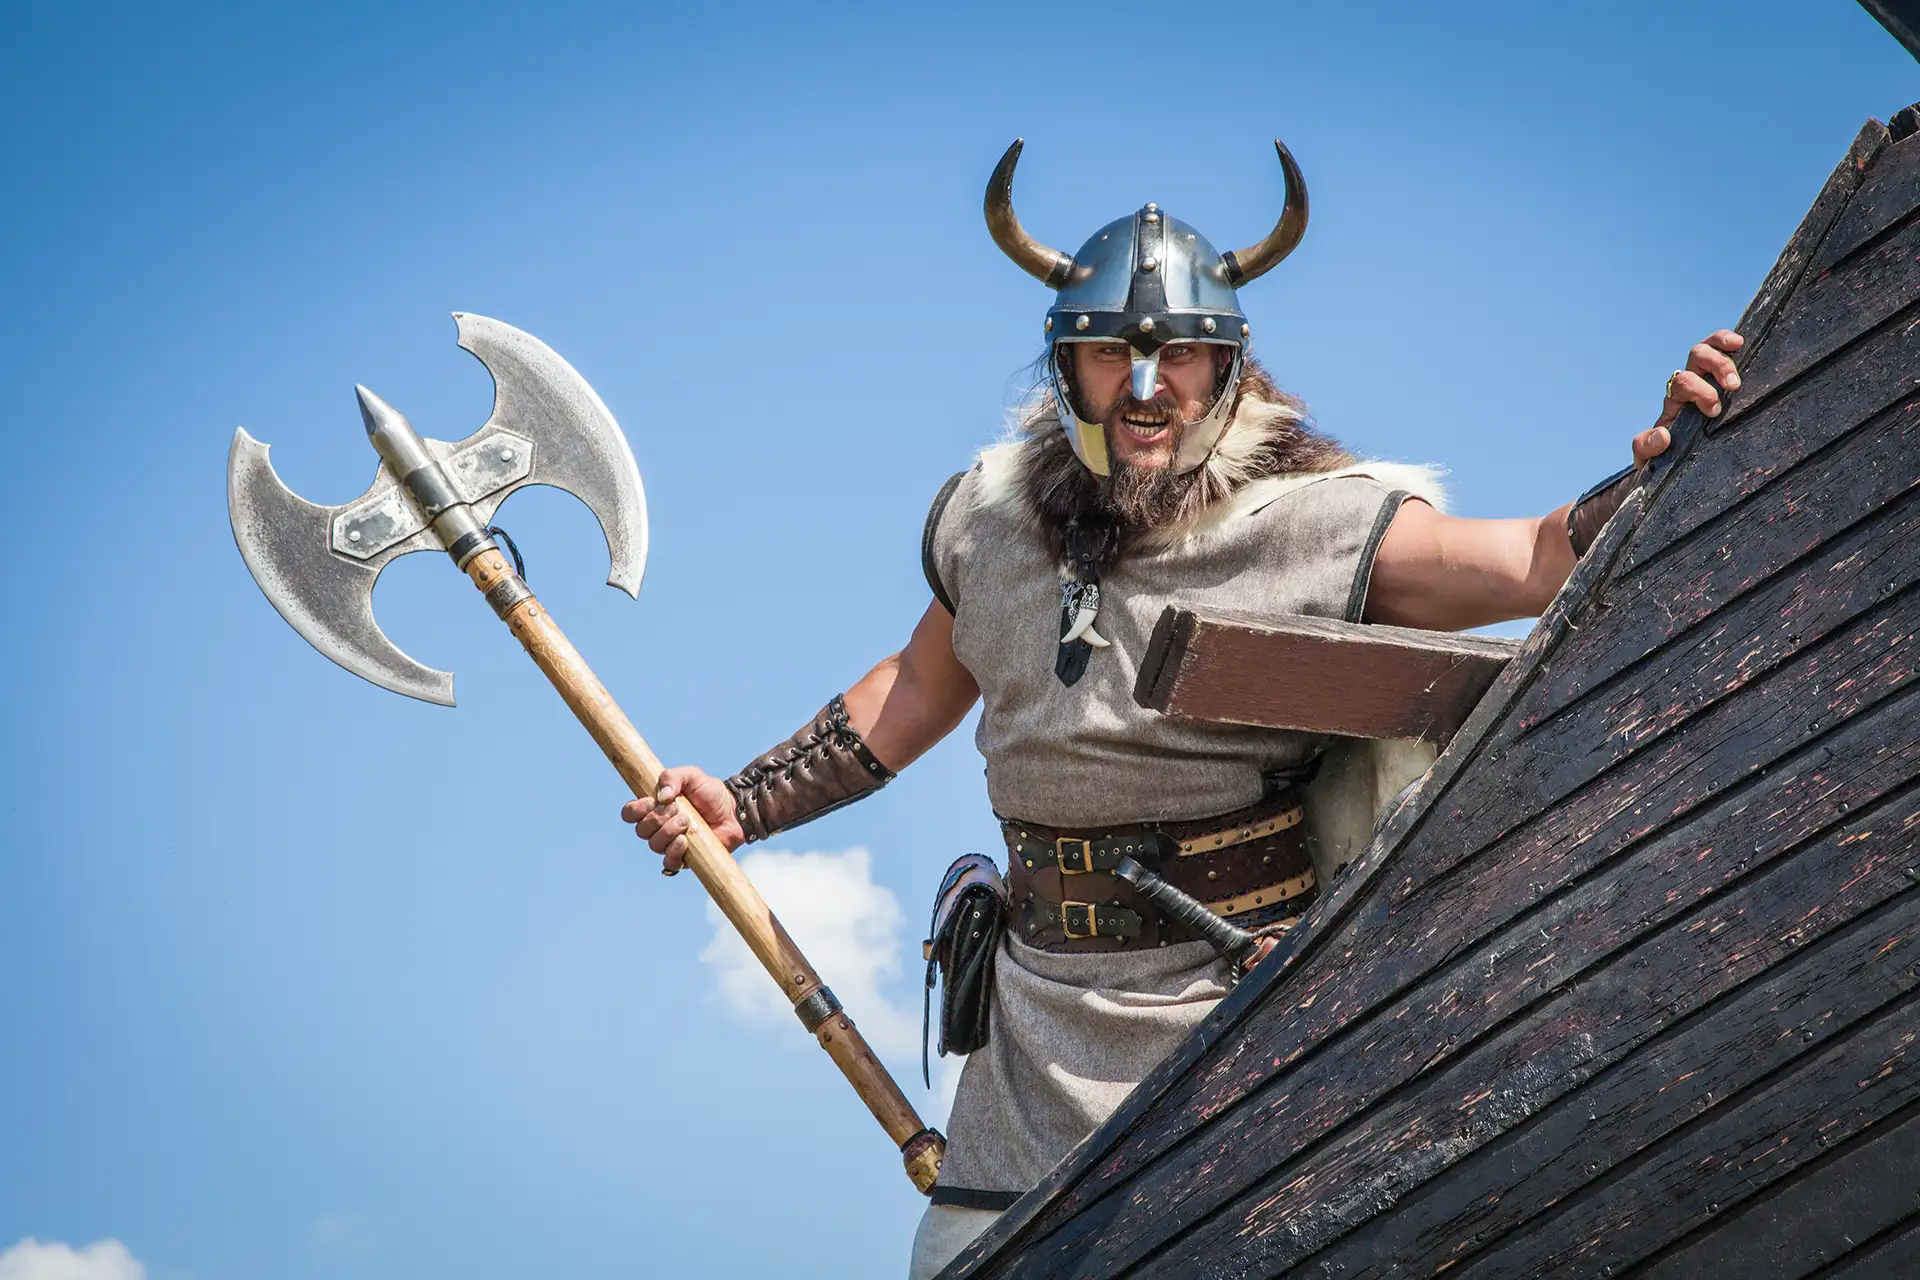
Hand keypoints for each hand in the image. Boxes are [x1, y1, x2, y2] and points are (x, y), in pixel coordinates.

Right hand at [621, 765, 745, 872]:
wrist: (734, 810)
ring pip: (654, 845)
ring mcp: (670, 844)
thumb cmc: (711, 793)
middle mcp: (658, 827)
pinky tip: (684, 840)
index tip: (652, 802)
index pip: (629, 813)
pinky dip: (674, 852)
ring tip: (687, 821)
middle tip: (678, 809)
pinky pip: (669, 863)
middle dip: (658, 818)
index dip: (635, 810)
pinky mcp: (684, 858)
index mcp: (654, 807)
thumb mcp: (692, 776)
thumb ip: (673, 777)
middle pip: (641, 830)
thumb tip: (661, 796)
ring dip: (668, 831)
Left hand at [1641, 329, 1743, 460]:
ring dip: (1724, 356)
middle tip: (1733, 386)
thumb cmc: (1663, 458)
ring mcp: (1706, 381)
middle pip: (1697, 356)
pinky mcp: (1722, 383)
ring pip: (1708, 349)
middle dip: (1717, 365)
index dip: (1700, 390)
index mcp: (1675, 402)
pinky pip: (1723, 354)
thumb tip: (1663, 435)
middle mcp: (1689, 386)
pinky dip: (1727, 341)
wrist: (1672, 464)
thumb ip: (1646, 447)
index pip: (1683, 382)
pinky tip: (1740, 343)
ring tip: (1739, 373)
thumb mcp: (1648, 458)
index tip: (1713, 411)